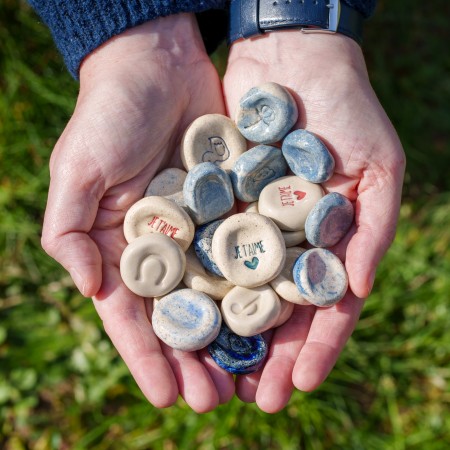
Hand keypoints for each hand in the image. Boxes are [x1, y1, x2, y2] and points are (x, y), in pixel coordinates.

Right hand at [41, 14, 234, 411]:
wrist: (159, 65)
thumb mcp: (77, 170)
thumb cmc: (109, 113)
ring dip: (232, 337)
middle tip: (216, 400)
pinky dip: (262, 287)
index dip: (147, 358)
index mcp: (123, 247)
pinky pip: (251, 253)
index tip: (166, 398)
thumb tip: (89, 290)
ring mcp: (203, 230)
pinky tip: (278, 320)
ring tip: (249, 379)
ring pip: (220, 295)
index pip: (133, 315)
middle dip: (195, 360)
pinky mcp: (236, 206)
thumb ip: (69, 230)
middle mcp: (165, 247)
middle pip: (181, 315)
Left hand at [223, 31, 405, 411]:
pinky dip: (197, 283)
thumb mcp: (378, 166)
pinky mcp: (216, 204)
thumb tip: (355, 291)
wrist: (294, 59)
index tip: (300, 386)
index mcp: (329, 242)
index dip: (316, 349)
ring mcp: (250, 225)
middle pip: (276, 310)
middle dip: (267, 354)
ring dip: (228, 332)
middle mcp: (287, 242)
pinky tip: (186, 316)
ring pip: (236, 290)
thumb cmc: (347, 108)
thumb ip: (371, 230)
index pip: (323, 308)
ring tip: (215, 375)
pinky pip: (205, 249)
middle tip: (252, 398)